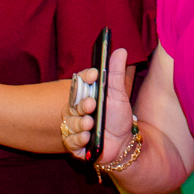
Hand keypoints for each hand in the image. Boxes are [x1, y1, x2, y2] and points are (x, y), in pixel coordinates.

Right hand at [61, 47, 135, 163]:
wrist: (123, 143)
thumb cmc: (118, 116)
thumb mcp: (119, 95)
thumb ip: (116, 74)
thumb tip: (121, 50)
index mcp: (86, 94)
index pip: (80, 82)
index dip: (85, 78)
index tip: (94, 74)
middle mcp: (77, 110)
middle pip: (73, 104)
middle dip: (82, 104)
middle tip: (91, 104)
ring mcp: (74, 127)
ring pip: (70, 123)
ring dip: (80, 124)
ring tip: (90, 124)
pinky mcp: (74, 144)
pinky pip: (70, 141)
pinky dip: (78, 139)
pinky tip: (87, 138)